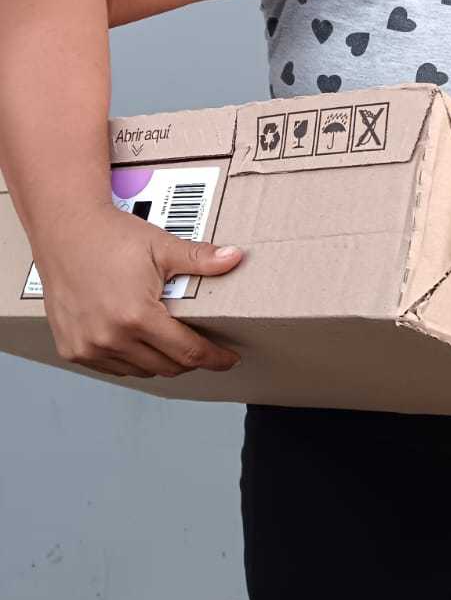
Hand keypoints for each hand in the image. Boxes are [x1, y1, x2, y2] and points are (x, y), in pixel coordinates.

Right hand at [33, 206, 243, 379]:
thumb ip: (200, 258)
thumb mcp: (162, 246)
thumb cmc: (111, 235)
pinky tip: (141, 343)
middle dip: (191, 360)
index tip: (229, 358)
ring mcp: (88, 347)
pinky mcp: (72, 349)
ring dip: (161, 361)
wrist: (64, 229)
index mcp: (136, 316)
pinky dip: (132, 360)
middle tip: (204, 347)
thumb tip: (236, 258)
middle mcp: (110, 338)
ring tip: (173, 344)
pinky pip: (113, 367)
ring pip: (141, 370)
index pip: (188, 352)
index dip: (214, 358)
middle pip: (167, 366)